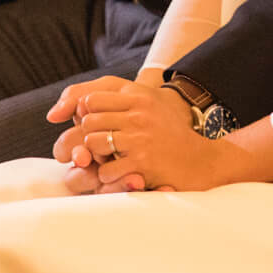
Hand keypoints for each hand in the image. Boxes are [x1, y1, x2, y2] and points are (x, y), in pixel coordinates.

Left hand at [48, 76, 229, 193]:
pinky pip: (104, 170)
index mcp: (139, 96)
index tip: (98, 126)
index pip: (90, 99)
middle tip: (102, 146)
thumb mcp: (148, 105)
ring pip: (92, 144)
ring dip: (96, 156)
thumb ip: (115, 100)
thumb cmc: (167, 133)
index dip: (87, 114)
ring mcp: (140, 138)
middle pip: (88, 122)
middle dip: (89, 136)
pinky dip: (107, 176)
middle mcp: (139, 114)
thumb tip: (71, 106)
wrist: (200, 161)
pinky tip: (120, 172)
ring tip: (110, 159)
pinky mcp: (142, 162)